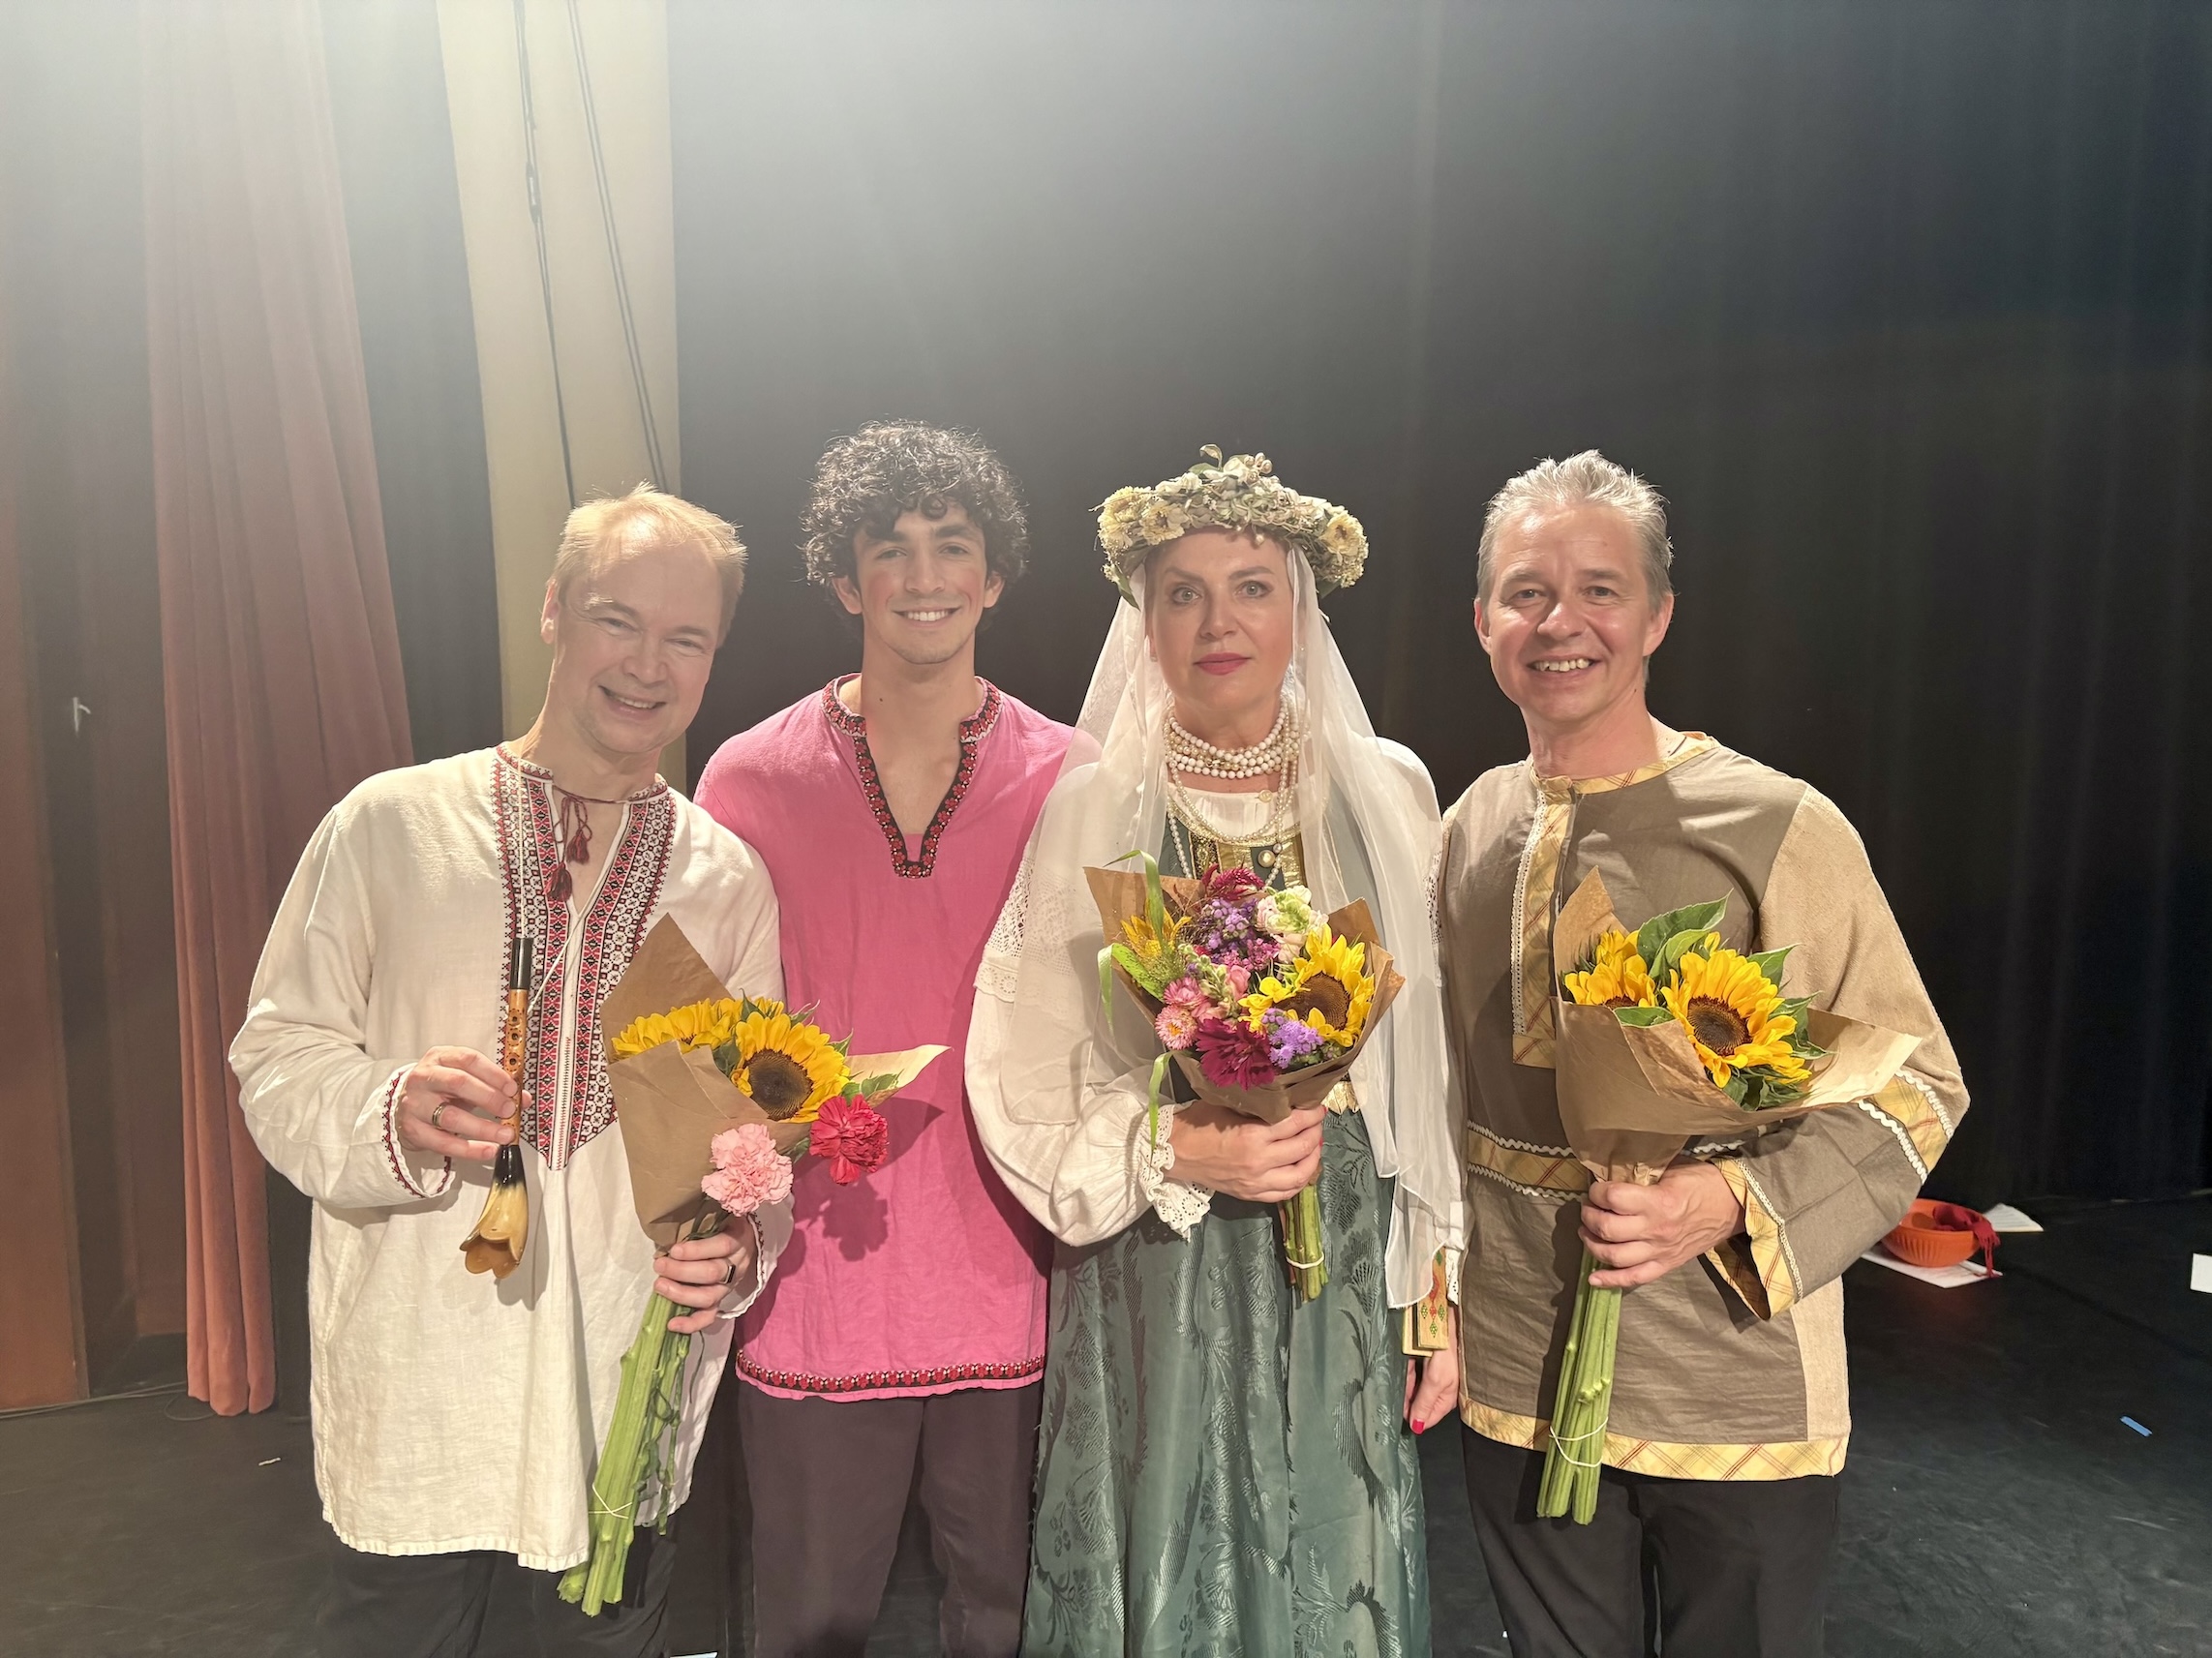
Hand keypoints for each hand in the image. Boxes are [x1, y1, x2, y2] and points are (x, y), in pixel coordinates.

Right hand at [396, 1046, 521, 1163]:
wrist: (405, 1104)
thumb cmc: (441, 1088)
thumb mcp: (466, 1079)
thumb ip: (495, 1086)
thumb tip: (523, 1099)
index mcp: (440, 1058)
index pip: (469, 1060)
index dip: (494, 1074)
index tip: (512, 1088)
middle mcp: (424, 1078)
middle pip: (458, 1084)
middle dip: (489, 1098)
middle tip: (510, 1110)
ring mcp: (415, 1104)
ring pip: (451, 1116)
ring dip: (483, 1128)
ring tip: (505, 1135)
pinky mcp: (413, 1130)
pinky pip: (443, 1143)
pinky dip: (469, 1149)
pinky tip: (488, 1150)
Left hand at [656, 1224, 758, 1335]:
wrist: (744, 1239)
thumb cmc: (723, 1222)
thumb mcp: (720, 1212)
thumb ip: (704, 1214)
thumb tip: (676, 1213)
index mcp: (739, 1238)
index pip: (721, 1246)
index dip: (696, 1250)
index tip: (673, 1249)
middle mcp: (737, 1264)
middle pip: (712, 1273)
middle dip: (681, 1271)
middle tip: (659, 1265)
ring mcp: (729, 1285)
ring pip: (709, 1296)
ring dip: (681, 1293)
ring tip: (659, 1285)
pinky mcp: (721, 1300)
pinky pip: (709, 1316)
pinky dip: (691, 1323)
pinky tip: (671, 1325)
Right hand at [1167, 1102, 1325, 1203]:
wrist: (1174, 1153)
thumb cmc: (1199, 1124)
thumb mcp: (1228, 1105)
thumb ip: (1258, 1105)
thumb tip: (1286, 1098)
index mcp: (1252, 1135)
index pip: (1295, 1124)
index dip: (1312, 1114)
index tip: (1317, 1106)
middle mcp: (1259, 1161)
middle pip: (1303, 1147)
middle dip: (1316, 1132)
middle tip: (1317, 1122)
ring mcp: (1257, 1182)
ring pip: (1300, 1174)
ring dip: (1314, 1158)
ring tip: (1314, 1145)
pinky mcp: (1252, 1195)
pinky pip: (1286, 1192)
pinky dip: (1300, 1179)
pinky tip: (1302, 1167)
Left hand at [1403, 1306, 1460, 1433]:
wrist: (1443, 1319)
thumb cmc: (1445, 1349)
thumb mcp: (1435, 1380)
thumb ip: (1424, 1403)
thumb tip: (1417, 1428)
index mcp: (1447, 1399)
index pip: (1427, 1418)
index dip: (1412, 1416)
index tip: (1399, 1411)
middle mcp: (1439, 1391)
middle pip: (1416, 1402)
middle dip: (1408, 1395)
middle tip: (1405, 1381)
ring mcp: (1430, 1377)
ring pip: (1410, 1388)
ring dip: (1406, 1379)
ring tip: (1411, 1364)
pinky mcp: (1422, 1365)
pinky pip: (1409, 1374)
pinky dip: (1406, 1369)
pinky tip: (1409, 1359)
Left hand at [1580, 1161, 1744, 1289]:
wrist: (1735, 1207)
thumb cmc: (1704, 1183)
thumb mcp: (1672, 1168)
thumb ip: (1643, 1172)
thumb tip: (1611, 1170)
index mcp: (1659, 1202)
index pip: (1614, 1199)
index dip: (1597, 1191)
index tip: (1595, 1188)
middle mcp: (1657, 1230)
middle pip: (1609, 1229)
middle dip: (1589, 1217)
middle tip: (1587, 1208)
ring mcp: (1661, 1251)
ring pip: (1615, 1256)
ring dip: (1592, 1244)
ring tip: (1586, 1231)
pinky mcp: (1667, 1265)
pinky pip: (1634, 1278)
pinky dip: (1611, 1280)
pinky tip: (1592, 1278)